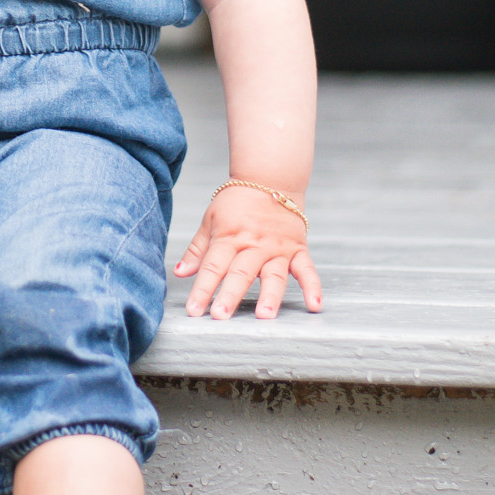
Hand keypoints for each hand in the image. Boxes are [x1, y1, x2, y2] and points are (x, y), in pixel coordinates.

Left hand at [174, 185, 322, 320]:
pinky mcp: (297, 249)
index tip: (193, 310)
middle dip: (230, 295)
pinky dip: (312, 287)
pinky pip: (307, 270)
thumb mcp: (211, 219)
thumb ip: (198, 250)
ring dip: (269, 296)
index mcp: (229, 237)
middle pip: (240, 273)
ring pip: (273, 275)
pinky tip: (314, 305)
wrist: (270, 178)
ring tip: (265, 315)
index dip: (202, 289)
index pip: (213, 267)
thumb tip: (180, 273)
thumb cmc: (236, 201)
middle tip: (221, 316)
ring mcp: (277, 248)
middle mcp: (254, 245)